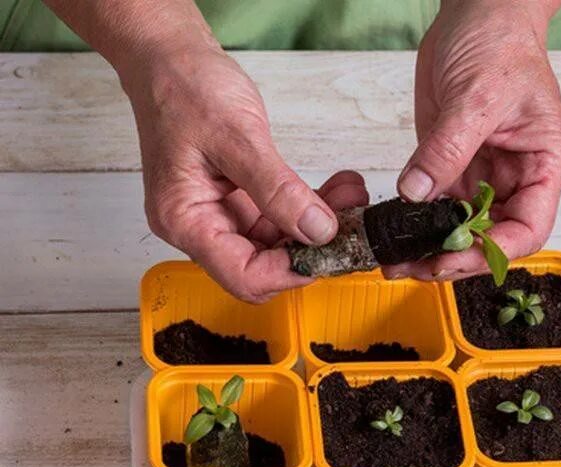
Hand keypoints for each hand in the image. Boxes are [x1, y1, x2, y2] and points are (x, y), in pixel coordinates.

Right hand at [123, 46, 367, 301]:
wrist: (170, 59)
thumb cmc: (186, 89)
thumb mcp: (238, 137)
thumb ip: (278, 190)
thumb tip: (318, 232)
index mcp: (185, 221)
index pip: (244, 276)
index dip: (291, 271)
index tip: (334, 248)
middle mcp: (199, 227)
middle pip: (263, 266)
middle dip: (311, 247)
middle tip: (353, 221)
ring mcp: (219, 215)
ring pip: (278, 243)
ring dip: (316, 225)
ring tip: (349, 195)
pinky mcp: (236, 202)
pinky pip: (278, 219)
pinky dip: (307, 208)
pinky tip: (334, 189)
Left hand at [386, 0, 560, 280]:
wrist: (478, 14)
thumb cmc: (500, 43)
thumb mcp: (476, 96)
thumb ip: (447, 149)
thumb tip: (417, 194)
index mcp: (543, 165)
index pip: (528, 229)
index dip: (493, 251)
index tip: (453, 257)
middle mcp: (516, 177)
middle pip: (492, 238)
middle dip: (456, 258)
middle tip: (415, 268)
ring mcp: (482, 174)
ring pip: (461, 228)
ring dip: (431, 247)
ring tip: (396, 260)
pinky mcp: (452, 166)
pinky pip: (436, 205)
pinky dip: (417, 223)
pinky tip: (393, 231)